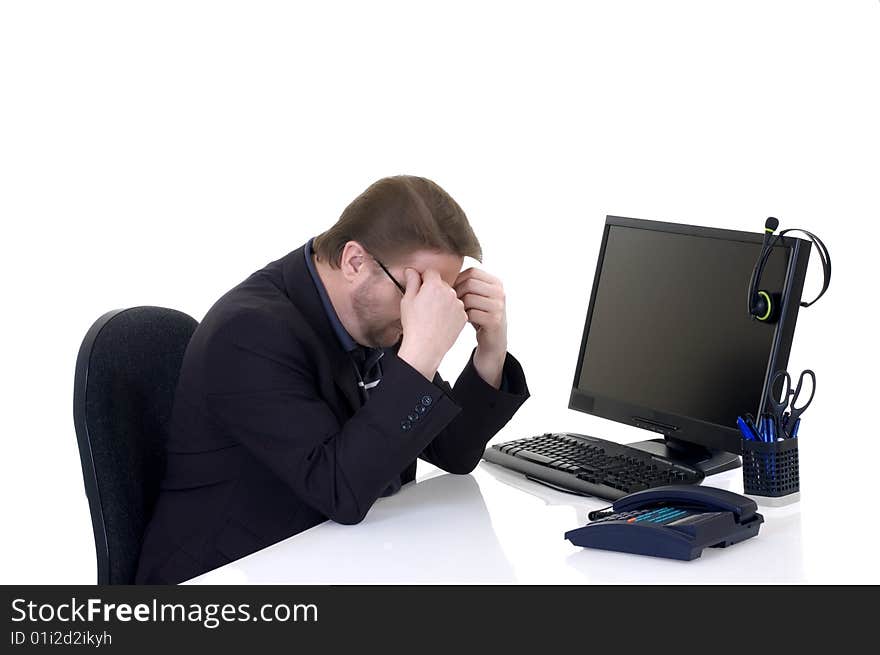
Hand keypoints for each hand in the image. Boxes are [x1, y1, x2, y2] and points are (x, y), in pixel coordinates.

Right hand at [397, 268, 467, 380]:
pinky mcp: (463, 316)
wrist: (426, 348)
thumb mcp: (407, 300)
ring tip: (433, 316)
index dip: (424, 279)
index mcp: (434, 285)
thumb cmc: (414, 326)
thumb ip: (411, 282)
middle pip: (442, 284)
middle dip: (434, 291)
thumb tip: (411, 271)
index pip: (431, 272)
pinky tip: (441, 322)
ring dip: (443, 302)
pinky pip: (456, 310)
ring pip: (450, 297)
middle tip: (425, 305)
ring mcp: (458, 304)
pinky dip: (450, 313)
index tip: (420, 287)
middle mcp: (449, 292)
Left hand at [454, 267, 507, 387]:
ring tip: (457, 312)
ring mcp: (499, 306)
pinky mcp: (495, 320)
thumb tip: (440, 272)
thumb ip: (467, 283)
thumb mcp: (477, 295)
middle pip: (470, 283)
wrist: (493, 339)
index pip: (472, 272)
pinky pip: (471, 313)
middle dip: (456, 293)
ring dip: (458, 306)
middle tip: (450, 304)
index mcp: (496, 282)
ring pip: (469, 298)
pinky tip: (462, 321)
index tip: (451, 291)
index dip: (457, 280)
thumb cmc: (479, 314)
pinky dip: (463, 317)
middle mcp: (500, 292)